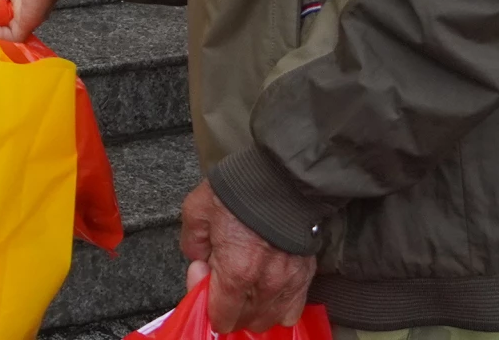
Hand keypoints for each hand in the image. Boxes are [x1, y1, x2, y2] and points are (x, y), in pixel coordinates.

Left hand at [180, 180, 316, 331]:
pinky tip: (266, 290)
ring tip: (243, 285)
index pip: (221, 317)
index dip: (206, 300)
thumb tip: (199, 263)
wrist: (282, 177)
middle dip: (227, 305)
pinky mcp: (305, 277)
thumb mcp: (197, 211)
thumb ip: (192, 244)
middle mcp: (265, 286)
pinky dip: (277, 307)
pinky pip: (292, 310)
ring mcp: (289, 284)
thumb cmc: (239, 192)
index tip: (204, 273)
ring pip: (268, 320)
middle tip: (221, 275)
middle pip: (244, 322)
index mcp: (236, 272)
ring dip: (251, 310)